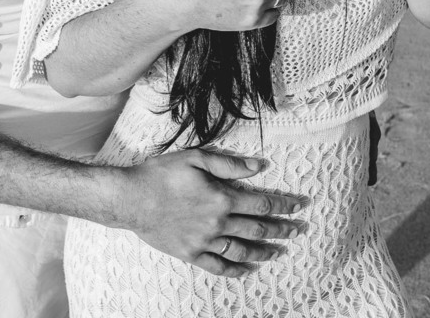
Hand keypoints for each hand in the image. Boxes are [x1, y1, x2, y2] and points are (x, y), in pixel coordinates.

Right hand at [103, 150, 307, 276]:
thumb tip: (258, 166)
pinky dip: (236, 270)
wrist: (130, 198)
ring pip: (243, 250)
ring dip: (264, 251)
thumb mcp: (194, 159)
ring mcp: (205, 241)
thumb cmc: (160, 174)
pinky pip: (219, 266)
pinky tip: (247, 270)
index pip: (262, 204)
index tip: (299, 206)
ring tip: (278, 252)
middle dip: (282, 229)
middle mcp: (218, 222)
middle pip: (258, 228)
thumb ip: (228, 164)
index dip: (284, 204)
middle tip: (298, 230)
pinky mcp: (191, 254)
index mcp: (222, 197)